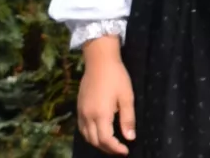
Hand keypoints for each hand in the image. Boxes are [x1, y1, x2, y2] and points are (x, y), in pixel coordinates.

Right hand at [76, 35, 135, 155]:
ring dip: (98, 143)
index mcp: (100, 115)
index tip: (126, 151)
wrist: (99, 62)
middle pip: (94, 141)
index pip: (105, 140)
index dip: (115, 148)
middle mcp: (87, 116)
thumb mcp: (127, 97)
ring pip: (86, 136)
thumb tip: (130, 138)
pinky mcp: (79, 108)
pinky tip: (99, 133)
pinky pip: (82, 129)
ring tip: (112, 144)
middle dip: (107, 148)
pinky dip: (90, 135)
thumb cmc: (117, 77)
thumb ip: (128, 119)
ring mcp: (81, 113)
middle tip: (120, 149)